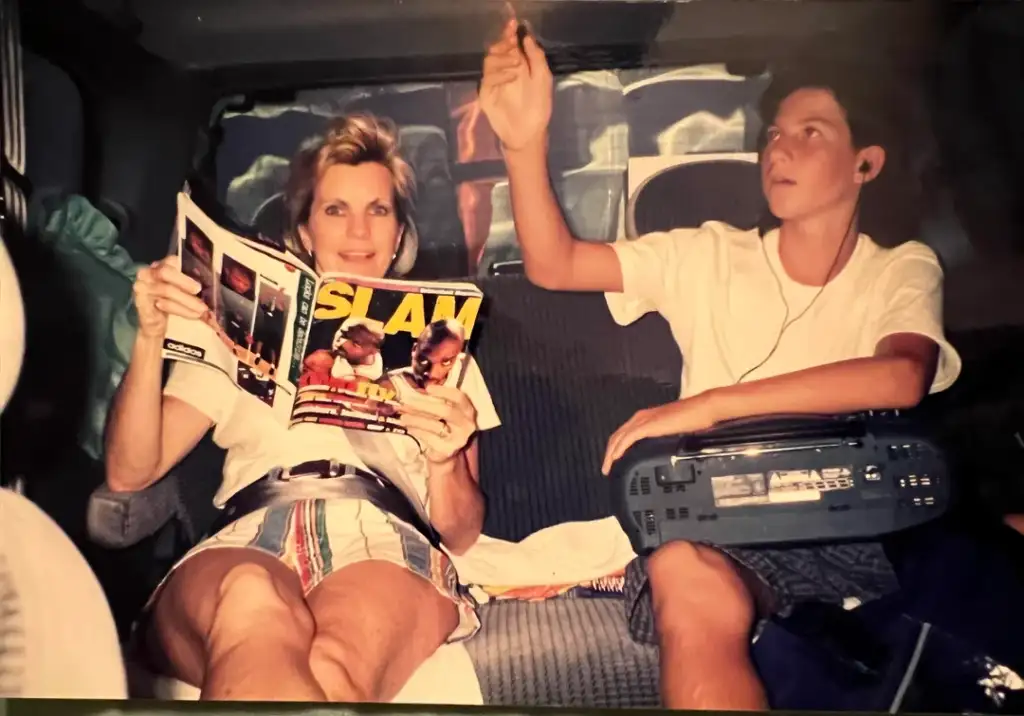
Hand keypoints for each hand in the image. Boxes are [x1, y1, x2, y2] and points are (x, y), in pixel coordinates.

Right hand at [132, 255, 207, 338]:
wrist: (155, 326)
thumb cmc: (173, 305)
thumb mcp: (184, 292)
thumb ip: (193, 286)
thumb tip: (214, 288)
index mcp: (161, 266)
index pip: (172, 261)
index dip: (187, 269)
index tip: (202, 280)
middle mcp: (148, 272)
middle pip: (165, 272)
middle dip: (184, 281)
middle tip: (198, 290)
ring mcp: (142, 286)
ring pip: (166, 290)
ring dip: (187, 300)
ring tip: (202, 309)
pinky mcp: (141, 302)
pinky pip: (162, 304)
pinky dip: (180, 309)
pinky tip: (193, 315)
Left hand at [399, 385, 477, 463]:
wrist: (447, 450)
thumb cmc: (444, 425)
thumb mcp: (444, 410)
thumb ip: (434, 401)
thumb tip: (416, 392)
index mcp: (467, 410)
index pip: (459, 397)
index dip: (444, 391)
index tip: (428, 388)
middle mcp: (466, 424)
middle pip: (445, 411)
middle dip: (424, 405)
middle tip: (407, 402)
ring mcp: (458, 438)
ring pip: (434, 425)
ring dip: (416, 419)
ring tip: (403, 416)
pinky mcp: (447, 449)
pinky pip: (429, 437)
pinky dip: (417, 431)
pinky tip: (408, 427)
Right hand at [479, 16, 552, 152]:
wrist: (528, 133)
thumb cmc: (538, 108)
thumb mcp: (543, 79)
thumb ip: (536, 57)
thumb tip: (526, 37)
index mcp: (518, 66)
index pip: (510, 45)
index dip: (510, 33)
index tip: (513, 24)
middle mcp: (504, 71)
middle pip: (497, 49)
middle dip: (504, 43)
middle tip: (512, 44)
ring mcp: (494, 82)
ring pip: (489, 60)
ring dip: (503, 58)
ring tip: (516, 65)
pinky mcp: (486, 94)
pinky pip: (488, 78)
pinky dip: (500, 73)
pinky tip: (512, 77)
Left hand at [602, 393, 719, 474]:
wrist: (702, 409)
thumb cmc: (692, 419)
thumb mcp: (672, 431)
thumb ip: (661, 438)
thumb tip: (659, 451)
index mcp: (645, 418)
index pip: (623, 434)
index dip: (615, 447)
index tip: (613, 461)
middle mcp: (640, 418)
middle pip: (617, 436)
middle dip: (609, 453)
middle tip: (606, 468)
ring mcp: (643, 420)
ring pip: (619, 438)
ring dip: (610, 454)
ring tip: (607, 468)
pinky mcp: (648, 426)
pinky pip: (628, 439)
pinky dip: (619, 449)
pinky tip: (615, 458)